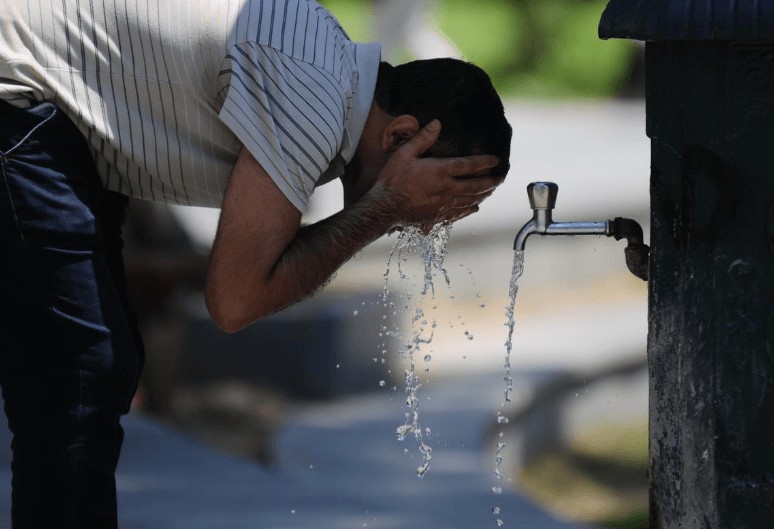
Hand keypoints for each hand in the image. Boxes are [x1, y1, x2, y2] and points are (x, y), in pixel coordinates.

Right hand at [372, 120, 504, 228]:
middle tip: (500, 177)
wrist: (384, 207)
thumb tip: (437, 124)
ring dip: (483, 195)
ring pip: (470, 200)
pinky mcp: (438, 216)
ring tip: (491, 191)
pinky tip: (474, 208)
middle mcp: (446, 189)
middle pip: (475, 185)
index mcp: (440, 171)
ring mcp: (444, 204)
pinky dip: (469, 209)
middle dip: (490, 181)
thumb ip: (423, 139)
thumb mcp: (405, 154)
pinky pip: (459, 213)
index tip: (496, 159)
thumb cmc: (392, 179)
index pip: (470, 165)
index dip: (485, 161)